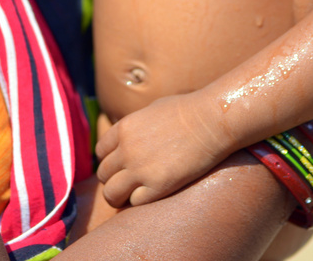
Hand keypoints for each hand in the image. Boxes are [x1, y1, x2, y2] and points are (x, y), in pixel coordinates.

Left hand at [95, 91, 231, 207]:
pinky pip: (134, 203)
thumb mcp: (153, 110)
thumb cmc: (189, 110)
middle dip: (114, 180)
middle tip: (129, 182)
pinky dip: (140, 202)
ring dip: (120, 196)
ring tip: (134, 195)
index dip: (110, 160)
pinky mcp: (157, 186)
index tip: (121, 165)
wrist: (211, 120)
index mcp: (124, 128)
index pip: (100, 152)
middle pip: (103, 174)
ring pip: (111, 194)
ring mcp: (139, 169)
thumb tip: (131, 135)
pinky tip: (152, 195)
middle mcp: (126, 149)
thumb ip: (136, 125)